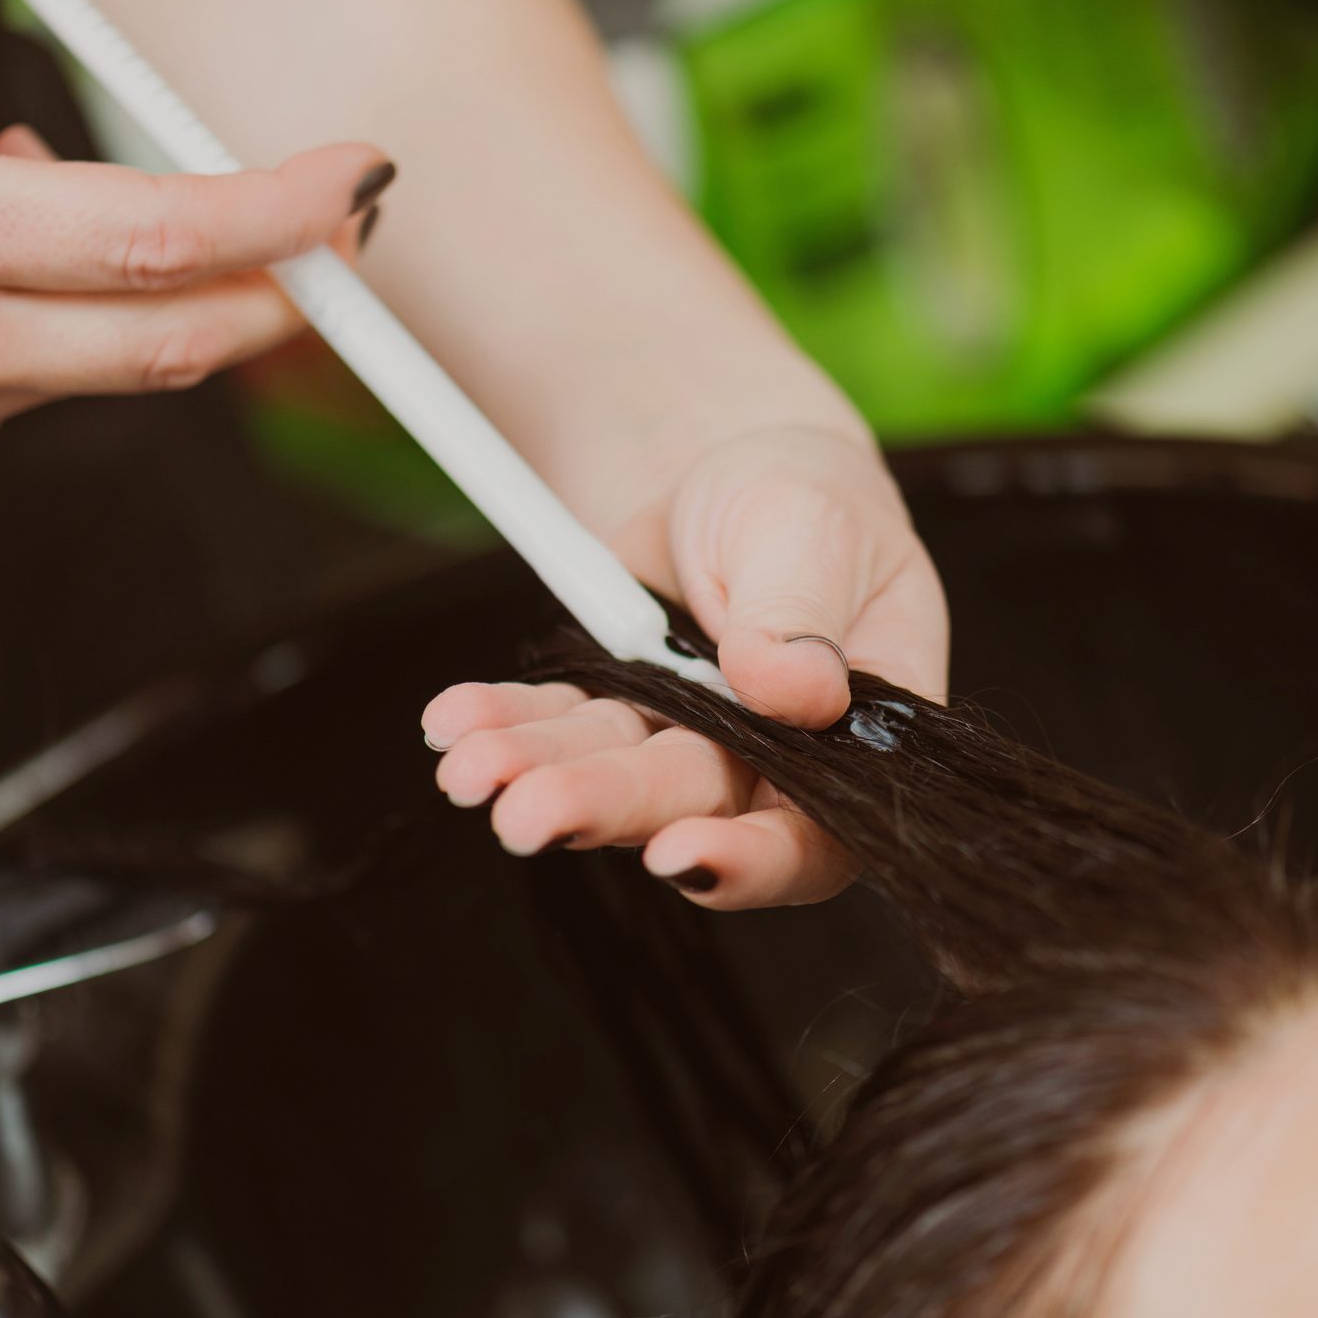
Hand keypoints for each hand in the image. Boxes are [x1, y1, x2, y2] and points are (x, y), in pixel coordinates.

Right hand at [0, 0, 390, 521]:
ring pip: (87, 370)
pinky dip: (15, 353)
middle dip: (269, 295)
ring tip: (8, 216)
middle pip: (174, 339)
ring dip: (105, 299)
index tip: (356, 188)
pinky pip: (10, 417)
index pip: (163, 234)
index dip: (282, 213)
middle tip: (316, 249)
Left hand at [422, 424, 947, 908]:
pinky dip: (507, 723)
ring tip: (469, 770)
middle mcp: (776, 759)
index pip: (821, 830)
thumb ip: (803, 613)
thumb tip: (799, 694)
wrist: (724, 459)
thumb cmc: (805, 497)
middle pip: (693, 800)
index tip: (678, 854)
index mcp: (862, 734)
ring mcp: (689, 740)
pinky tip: (455, 723)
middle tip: (528, 814)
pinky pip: (559, 725)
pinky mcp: (619, 710)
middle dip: (609, 806)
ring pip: (613, 771)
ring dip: (541, 772)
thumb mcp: (815, 531)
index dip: (756, 858)